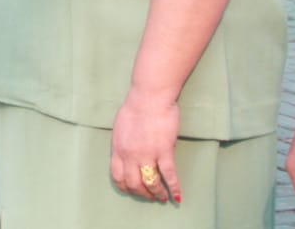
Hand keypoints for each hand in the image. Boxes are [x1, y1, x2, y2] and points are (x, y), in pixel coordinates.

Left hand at [109, 88, 180, 203]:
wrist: (150, 97)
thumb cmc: (135, 107)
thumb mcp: (120, 127)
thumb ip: (122, 143)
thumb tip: (125, 153)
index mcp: (117, 148)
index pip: (117, 176)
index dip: (125, 187)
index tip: (133, 191)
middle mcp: (129, 155)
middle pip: (133, 183)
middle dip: (142, 194)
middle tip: (150, 197)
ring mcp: (146, 154)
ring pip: (150, 183)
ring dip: (157, 194)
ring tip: (162, 198)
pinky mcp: (163, 151)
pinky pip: (169, 175)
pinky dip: (173, 189)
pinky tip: (177, 196)